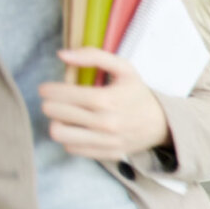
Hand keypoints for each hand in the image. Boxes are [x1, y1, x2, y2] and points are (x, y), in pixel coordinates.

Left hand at [39, 49, 169, 159]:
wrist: (162, 124)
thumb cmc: (139, 94)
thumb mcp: (124, 68)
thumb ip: (93, 56)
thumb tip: (61, 55)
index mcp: (106, 99)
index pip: (61, 95)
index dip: (48, 90)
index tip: (47, 89)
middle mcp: (105, 123)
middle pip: (55, 114)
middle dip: (51, 104)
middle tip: (56, 101)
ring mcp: (105, 141)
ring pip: (60, 134)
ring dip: (57, 123)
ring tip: (64, 117)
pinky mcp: (106, 153)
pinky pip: (73, 149)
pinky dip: (70, 138)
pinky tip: (78, 130)